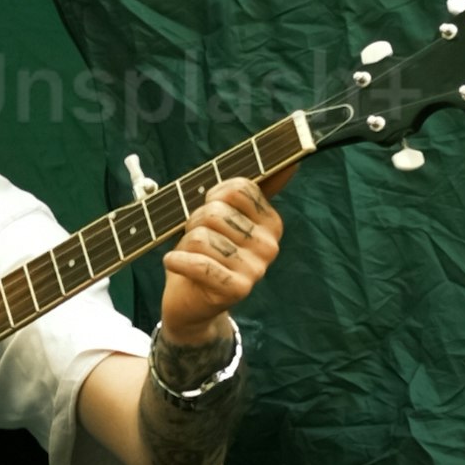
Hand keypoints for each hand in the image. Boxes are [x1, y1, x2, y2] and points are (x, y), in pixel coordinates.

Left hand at [157, 176, 282, 350]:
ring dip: (186, 244)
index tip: (211, 211)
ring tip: (192, 255)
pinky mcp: (237, 289)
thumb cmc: (206, 253)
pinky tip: (174, 262)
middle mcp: (269, 246)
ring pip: (202, 235)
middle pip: (216, 211)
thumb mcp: (226, 218)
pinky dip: (177, 260)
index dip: (214, 196)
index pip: (239, 189)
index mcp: (272, 224)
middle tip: (199, 241)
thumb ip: (248, 191)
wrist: (192, 303)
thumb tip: (291, 162)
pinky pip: (198, 263)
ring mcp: (256, 269)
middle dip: (195, 222)